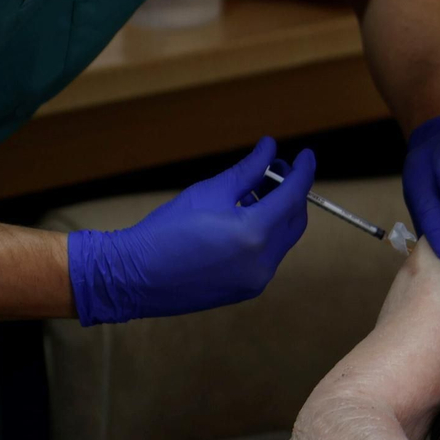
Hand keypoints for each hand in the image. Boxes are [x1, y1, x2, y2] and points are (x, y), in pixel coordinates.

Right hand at [68, 138, 314, 325]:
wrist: (132, 278)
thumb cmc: (164, 231)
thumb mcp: (208, 192)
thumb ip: (247, 171)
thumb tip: (270, 148)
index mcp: (254, 233)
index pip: (294, 195)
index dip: (303, 171)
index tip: (307, 156)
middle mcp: (262, 261)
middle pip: (295, 219)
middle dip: (292, 192)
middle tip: (276, 170)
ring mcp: (256, 280)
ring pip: (283, 239)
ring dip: (278, 213)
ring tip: (253, 193)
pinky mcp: (247, 290)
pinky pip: (268, 256)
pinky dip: (265, 235)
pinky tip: (244, 220)